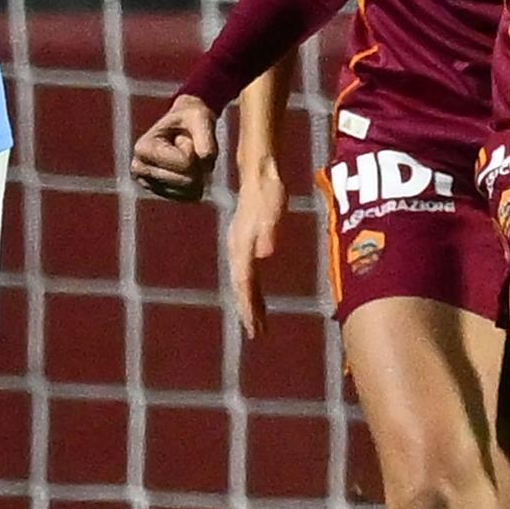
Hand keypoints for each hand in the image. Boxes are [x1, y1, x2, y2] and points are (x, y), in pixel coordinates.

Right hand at [132, 95, 218, 200]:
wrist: (187, 126)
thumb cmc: (191, 119)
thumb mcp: (201, 118)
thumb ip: (205, 138)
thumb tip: (206, 162)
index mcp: (143, 148)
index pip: (185, 162)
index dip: (194, 148)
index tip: (182, 136)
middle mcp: (139, 169)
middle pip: (188, 180)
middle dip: (198, 163)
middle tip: (187, 146)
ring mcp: (148, 184)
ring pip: (191, 191)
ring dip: (199, 172)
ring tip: (187, 156)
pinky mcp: (161, 194)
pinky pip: (190, 197)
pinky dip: (198, 183)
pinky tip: (188, 169)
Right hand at [227, 154, 287, 337]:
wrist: (259, 174)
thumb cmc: (268, 191)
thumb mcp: (273, 208)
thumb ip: (268, 230)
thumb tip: (265, 255)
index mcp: (241, 245)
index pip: (244, 282)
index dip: (248, 305)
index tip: (252, 326)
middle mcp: (236, 250)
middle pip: (241, 287)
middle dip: (247, 311)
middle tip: (256, 334)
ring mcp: (239, 248)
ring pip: (243, 284)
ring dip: (250, 305)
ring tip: (258, 327)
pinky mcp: (246, 246)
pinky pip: (249, 275)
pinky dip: (254, 292)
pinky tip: (260, 304)